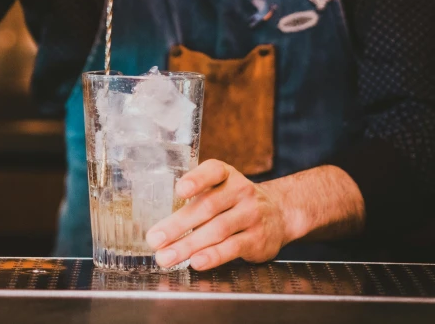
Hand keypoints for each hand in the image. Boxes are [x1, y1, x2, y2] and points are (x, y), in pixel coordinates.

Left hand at [145, 159, 291, 270]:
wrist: (280, 213)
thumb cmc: (236, 202)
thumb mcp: (221, 189)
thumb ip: (196, 200)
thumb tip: (161, 227)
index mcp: (227, 175)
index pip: (213, 171)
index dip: (197, 180)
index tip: (180, 189)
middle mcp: (240, 192)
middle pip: (207, 207)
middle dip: (177, 225)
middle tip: (155, 239)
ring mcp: (251, 215)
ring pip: (217, 230)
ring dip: (188, 245)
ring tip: (166, 256)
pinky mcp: (257, 239)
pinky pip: (232, 248)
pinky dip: (213, 256)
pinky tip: (196, 262)